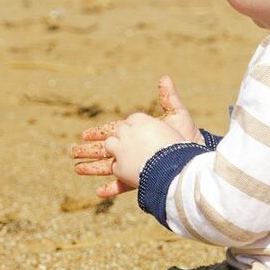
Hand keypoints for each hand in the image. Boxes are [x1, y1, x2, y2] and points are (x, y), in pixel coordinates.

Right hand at [69, 77, 199, 198]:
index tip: (84, 134)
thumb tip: (164, 78)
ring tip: (76, 169)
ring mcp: (137, 165)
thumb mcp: (178, 114)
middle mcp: (135, 150)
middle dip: (89, 151)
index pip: (114, 132)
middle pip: (107, 150)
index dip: (99, 133)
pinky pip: (123, 186)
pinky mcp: (142, 180)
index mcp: (139, 134)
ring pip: (110, 167)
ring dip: (93, 168)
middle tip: (71, 152)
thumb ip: (169, 98)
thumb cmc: (189, 137)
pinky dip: (111, 188)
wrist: (198, 158)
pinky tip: (98, 192)